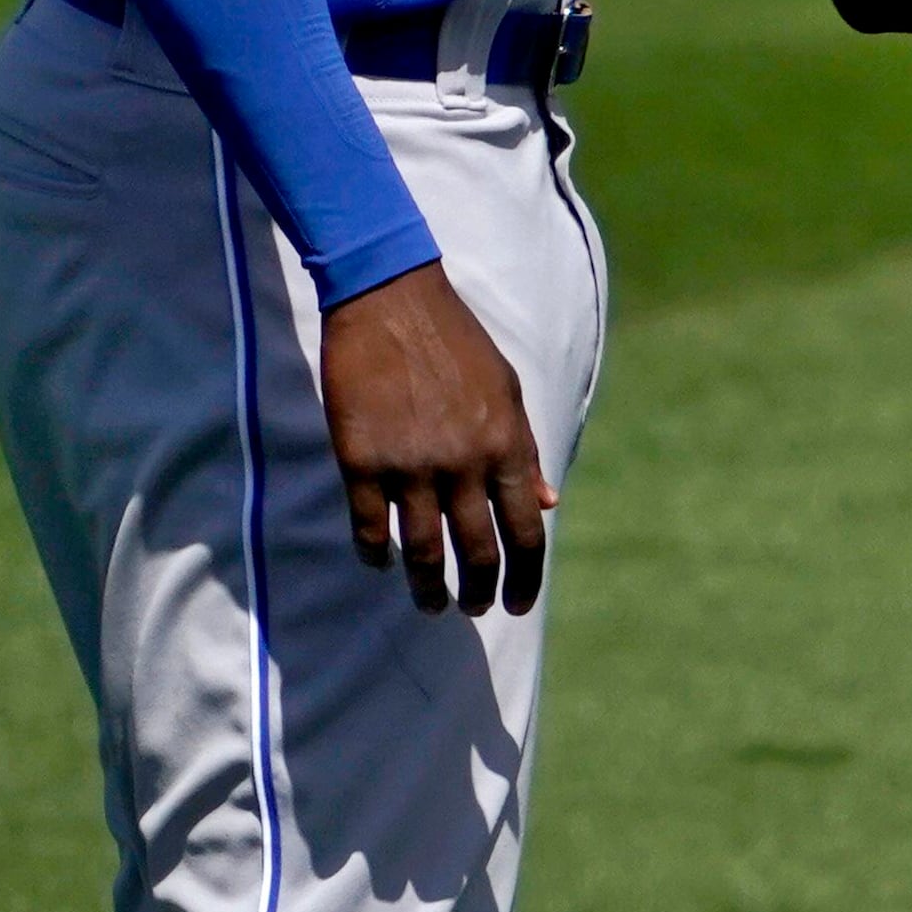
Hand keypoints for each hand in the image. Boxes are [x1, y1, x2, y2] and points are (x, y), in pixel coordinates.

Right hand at [317, 263, 552, 615]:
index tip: (519, 603)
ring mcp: (410, 465)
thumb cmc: (457, 344)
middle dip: (478, 592)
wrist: (391, 301)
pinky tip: (379, 564)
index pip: (527, 531)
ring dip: (427, 587)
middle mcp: (463, 463)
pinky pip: (369, 528)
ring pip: (421, 551)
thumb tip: (549, 504)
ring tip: (430, 604)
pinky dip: (375, 554)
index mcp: (506, 446)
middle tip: (472, 610)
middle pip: (477, 552)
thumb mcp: (507, 392)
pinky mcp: (361, 461)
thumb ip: (527, 451)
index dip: (525, 576)